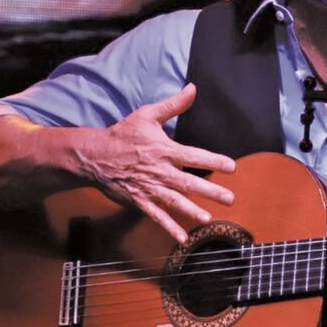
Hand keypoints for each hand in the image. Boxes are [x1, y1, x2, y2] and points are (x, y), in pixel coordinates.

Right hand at [75, 83, 235, 241]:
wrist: (94, 156)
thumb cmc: (123, 134)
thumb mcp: (147, 115)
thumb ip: (173, 104)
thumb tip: (193, 88)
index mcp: (164, 149)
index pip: (193, 156)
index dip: (213, 160)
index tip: (231, 166)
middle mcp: (159, 171)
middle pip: (188, 182)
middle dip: (210, 191)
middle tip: (230, 198)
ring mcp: (149, 188)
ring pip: (173, 201)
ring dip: (191, 211)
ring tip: (208, 218)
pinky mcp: (139, 201)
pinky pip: (156, 216)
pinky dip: (169, 227)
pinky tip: (183, 238)